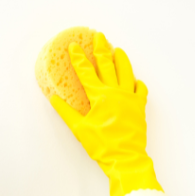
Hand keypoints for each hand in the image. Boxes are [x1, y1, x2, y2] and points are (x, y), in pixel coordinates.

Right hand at [49, 32, 162, 195]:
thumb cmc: (101, 146)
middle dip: (101, 49)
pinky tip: (135, 80)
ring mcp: (130, 98)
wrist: (125, 158)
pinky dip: (137, 83)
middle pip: (107, 65)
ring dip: (121, 59)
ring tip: (118, 49)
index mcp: (99, 96)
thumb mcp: (79, 129)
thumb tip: (54, 99)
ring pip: (126, 72)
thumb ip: (66, 112)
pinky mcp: (139, 107)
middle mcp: (116, 92)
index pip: (86, 72)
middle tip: (99, 37)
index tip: (74, 46)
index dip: (78, 58)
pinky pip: (140, 90)